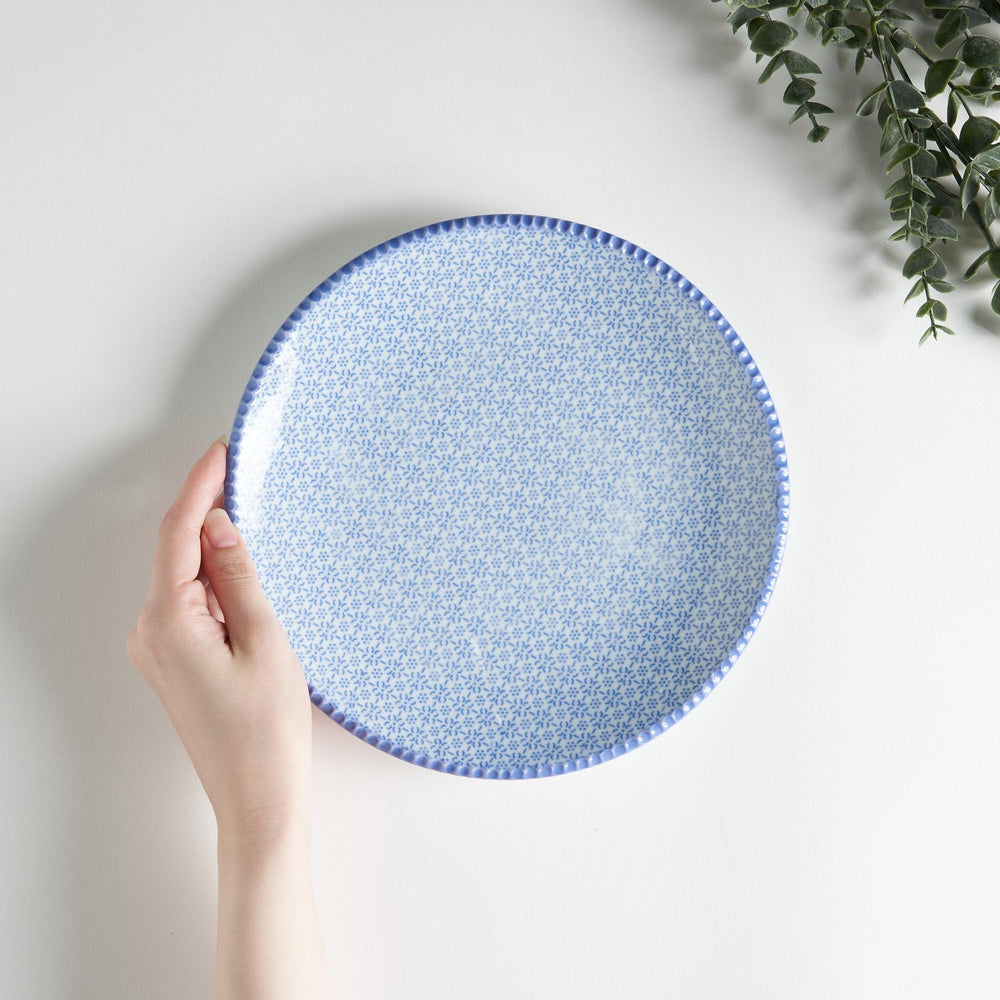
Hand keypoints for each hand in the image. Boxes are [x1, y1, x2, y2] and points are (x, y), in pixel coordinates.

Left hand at [127, 438, 311, 848]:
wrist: (257, 799)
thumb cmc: (266, 730)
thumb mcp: (264, 640)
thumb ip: (238, 578)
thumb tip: (219, 525)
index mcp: (168, 622)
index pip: (177, 534)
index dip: (199, 487)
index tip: (221, 452)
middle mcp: (150, 632)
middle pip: (175, 552)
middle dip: (205, 510)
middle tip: (240, 471)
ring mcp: (158, 650)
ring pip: (183, 577)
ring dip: (211, 546)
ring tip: (249, 514)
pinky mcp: (174, 662)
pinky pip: (188, 603)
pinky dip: (212, 579)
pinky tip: (240, 568)